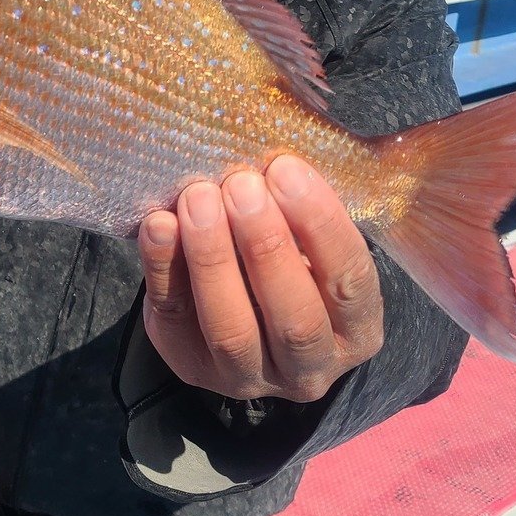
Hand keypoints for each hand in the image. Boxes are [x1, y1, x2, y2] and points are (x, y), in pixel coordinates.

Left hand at [138, 155, 383, 402]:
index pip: (349, 283)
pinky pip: (175, 321)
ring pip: (232, 330)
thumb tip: (289, 138)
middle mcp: (311, 368)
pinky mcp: (192, 367)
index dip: (320, 225)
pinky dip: (164, 269)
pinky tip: (158, 223)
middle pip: (293, 316)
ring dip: (212, 259)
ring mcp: (250, 377)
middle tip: (239, 182)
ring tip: (197, 197)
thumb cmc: (293, 249)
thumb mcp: (317, 234)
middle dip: (264, 244)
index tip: (287, 168)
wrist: (244, 305)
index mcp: (357, 329)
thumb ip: (312, 202)